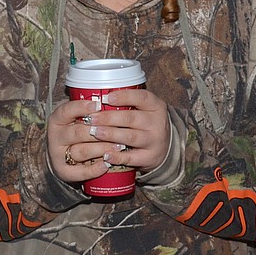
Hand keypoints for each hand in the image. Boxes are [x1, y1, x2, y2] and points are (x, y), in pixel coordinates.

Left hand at [47, 89, 169, 183]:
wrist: (165, 147)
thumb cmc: (146, 123)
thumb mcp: (144, 109)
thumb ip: (127, 103)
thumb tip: (98, 98)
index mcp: (156, 106)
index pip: (141, 97)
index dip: (123, 96)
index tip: (105, 97)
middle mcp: (157, 123)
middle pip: (131, 118)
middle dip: (108, 118)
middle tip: (90, 118)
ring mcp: (154, 141)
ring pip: (130, 137)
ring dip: (110, 135)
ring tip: (94, 132)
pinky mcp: (149, 158)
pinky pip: (132, 158)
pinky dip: (117, 157)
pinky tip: (105, 155)